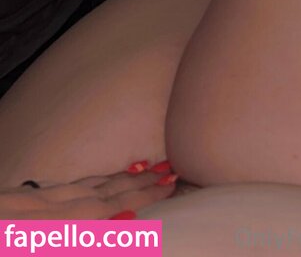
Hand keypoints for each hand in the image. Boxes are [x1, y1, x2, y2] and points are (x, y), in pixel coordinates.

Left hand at [0, 165, 176, 219]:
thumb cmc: (7, 235)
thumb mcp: (49, 240)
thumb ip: (90, 236)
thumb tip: (128, 220)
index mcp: (58, 224)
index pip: (112, 205)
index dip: (144, 194)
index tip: (173, 182)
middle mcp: (48, 207)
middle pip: (102, 190)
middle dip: (138, 182)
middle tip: (171, 170)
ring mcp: (29, 200)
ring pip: (82, 185)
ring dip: (115, 179)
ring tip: (142, 170)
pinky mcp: (13, 198)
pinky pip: (60, 186)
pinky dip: (83, 182)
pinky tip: (87, 183)